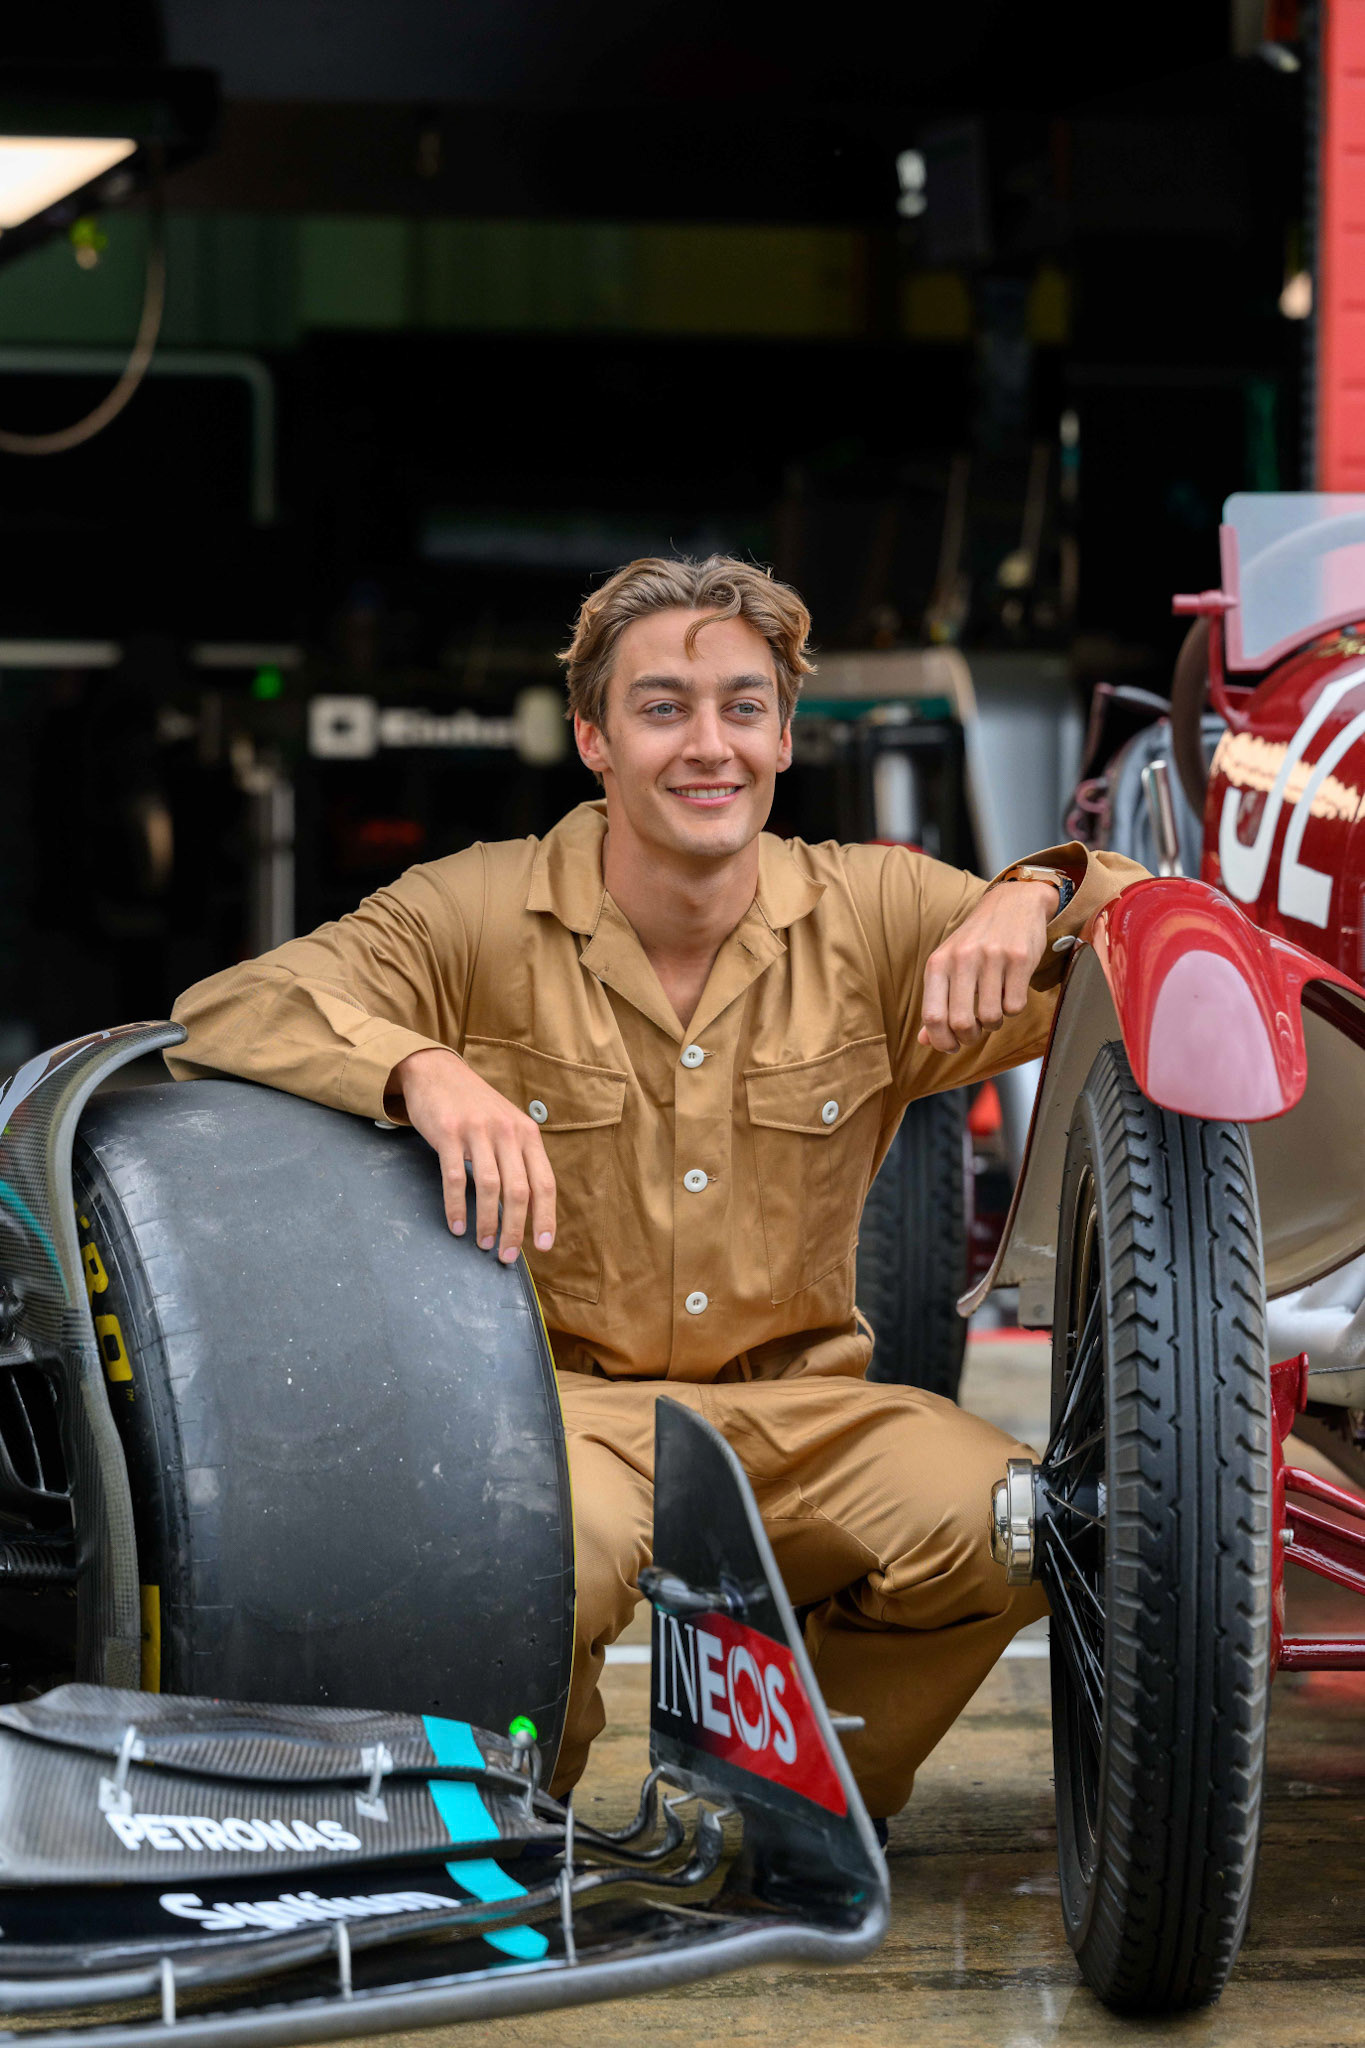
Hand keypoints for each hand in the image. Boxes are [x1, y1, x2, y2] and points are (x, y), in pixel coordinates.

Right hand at [389, 1048, 555, 1263]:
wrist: (436, 1072)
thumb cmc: (475, 1106)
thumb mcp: (506, 1125)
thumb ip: (519, 1159)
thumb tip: (528, 1207)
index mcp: (527, 1134)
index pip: (544, 1182)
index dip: (546, 1217)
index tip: (543, 1246)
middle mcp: (507, 1132)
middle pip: (519, 1191)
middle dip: (515, 1229)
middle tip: (507, 1256)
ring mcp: (477, 1131)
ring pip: (489, 1187)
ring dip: (488, 1222)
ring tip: (483, 1244)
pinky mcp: (448, 1133)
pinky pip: (454, 1178)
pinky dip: (456, 1207)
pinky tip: (457, 1226)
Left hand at [916, 881, 1058, 1053]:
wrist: (1013, 902)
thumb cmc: (976, 940)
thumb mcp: (948, 965)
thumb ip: (936, 1002)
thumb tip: (925, 1041)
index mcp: (938, 963)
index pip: (932, 1016)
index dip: (941, 1041)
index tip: (951, 1046)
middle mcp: (962, 959)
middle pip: (961, 1022)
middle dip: (969, 1038)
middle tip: (975, 1033)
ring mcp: (992, 957)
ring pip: (991, 1017)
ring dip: (994, 1023)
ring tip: (993, 1009)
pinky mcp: (1020, 958)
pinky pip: (1015, 1006)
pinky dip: (1013, 1009)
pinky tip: (1009, 992)